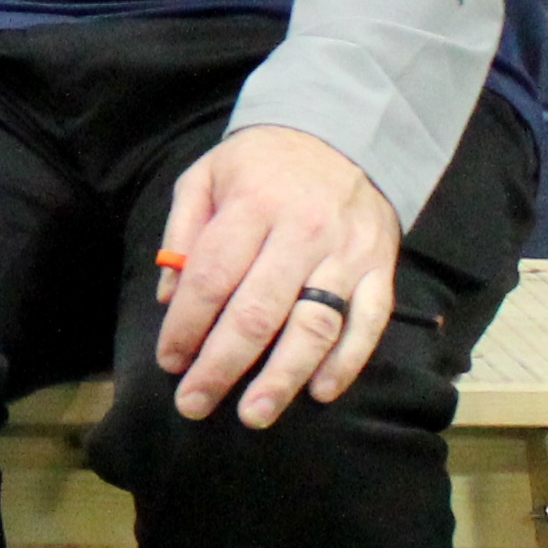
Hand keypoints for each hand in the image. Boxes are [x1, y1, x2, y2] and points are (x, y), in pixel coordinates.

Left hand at [152, 123, 397, 427]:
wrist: (343, 133)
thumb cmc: (261, 165)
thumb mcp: (206, 176)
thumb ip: (183, 233)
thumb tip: (168, 297)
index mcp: (253, 204)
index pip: (212, 277)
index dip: (186, 325)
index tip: (170, 361)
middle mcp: (301, 231)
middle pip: (258, 311)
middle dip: (221, 365)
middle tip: (194, 404)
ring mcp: (346, 253)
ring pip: (314, 325)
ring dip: (282, 377)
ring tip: (254, 414)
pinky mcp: (379, 269)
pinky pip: (368, 323)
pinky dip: (347, 361)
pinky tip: (320, 391)